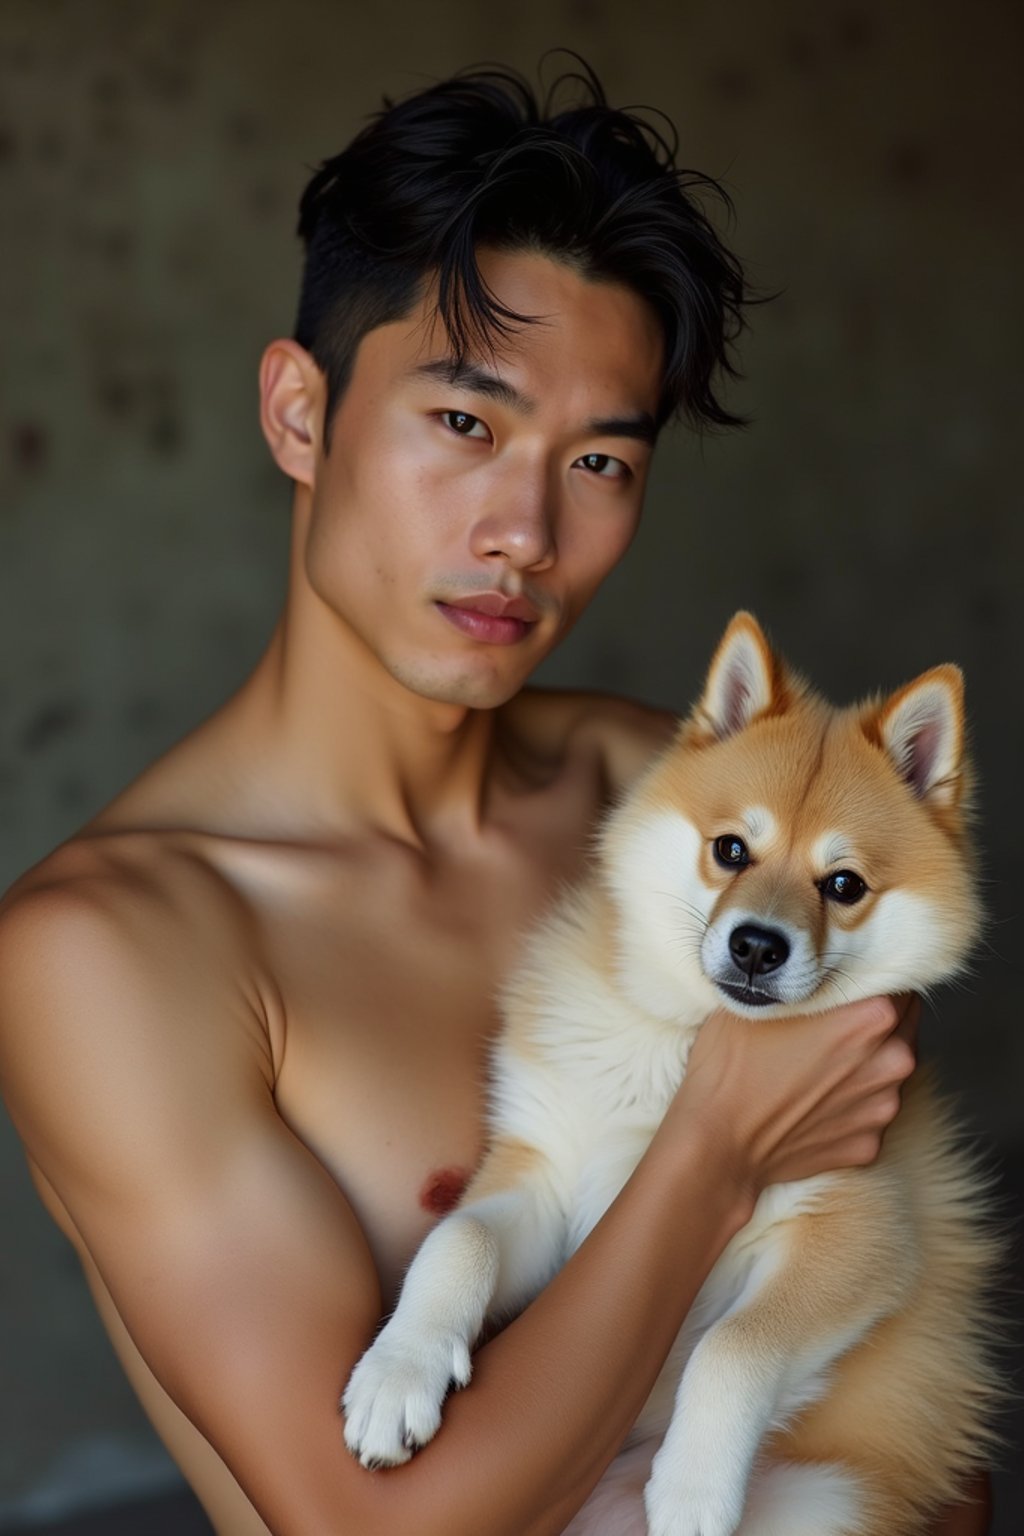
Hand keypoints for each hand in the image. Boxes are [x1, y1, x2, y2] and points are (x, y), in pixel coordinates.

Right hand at [673, 994, 918, 1207]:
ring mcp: (883, 1108)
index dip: (874, 979)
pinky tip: (816, 1101)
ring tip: (822, 1064)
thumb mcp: (762, 1000)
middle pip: (903, 1025)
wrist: (718, 1144)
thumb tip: (817, 971)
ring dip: (868, 1062)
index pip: (898, 982)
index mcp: (871, 1019)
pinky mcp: (870, 1144)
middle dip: (876, 1020)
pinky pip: (870, 1111)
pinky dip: (852, 1104)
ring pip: (890, 1070)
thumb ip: (808, 983)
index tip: (851, 984)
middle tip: (835, 1020)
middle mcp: (891, 1062)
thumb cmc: (732, 1066)